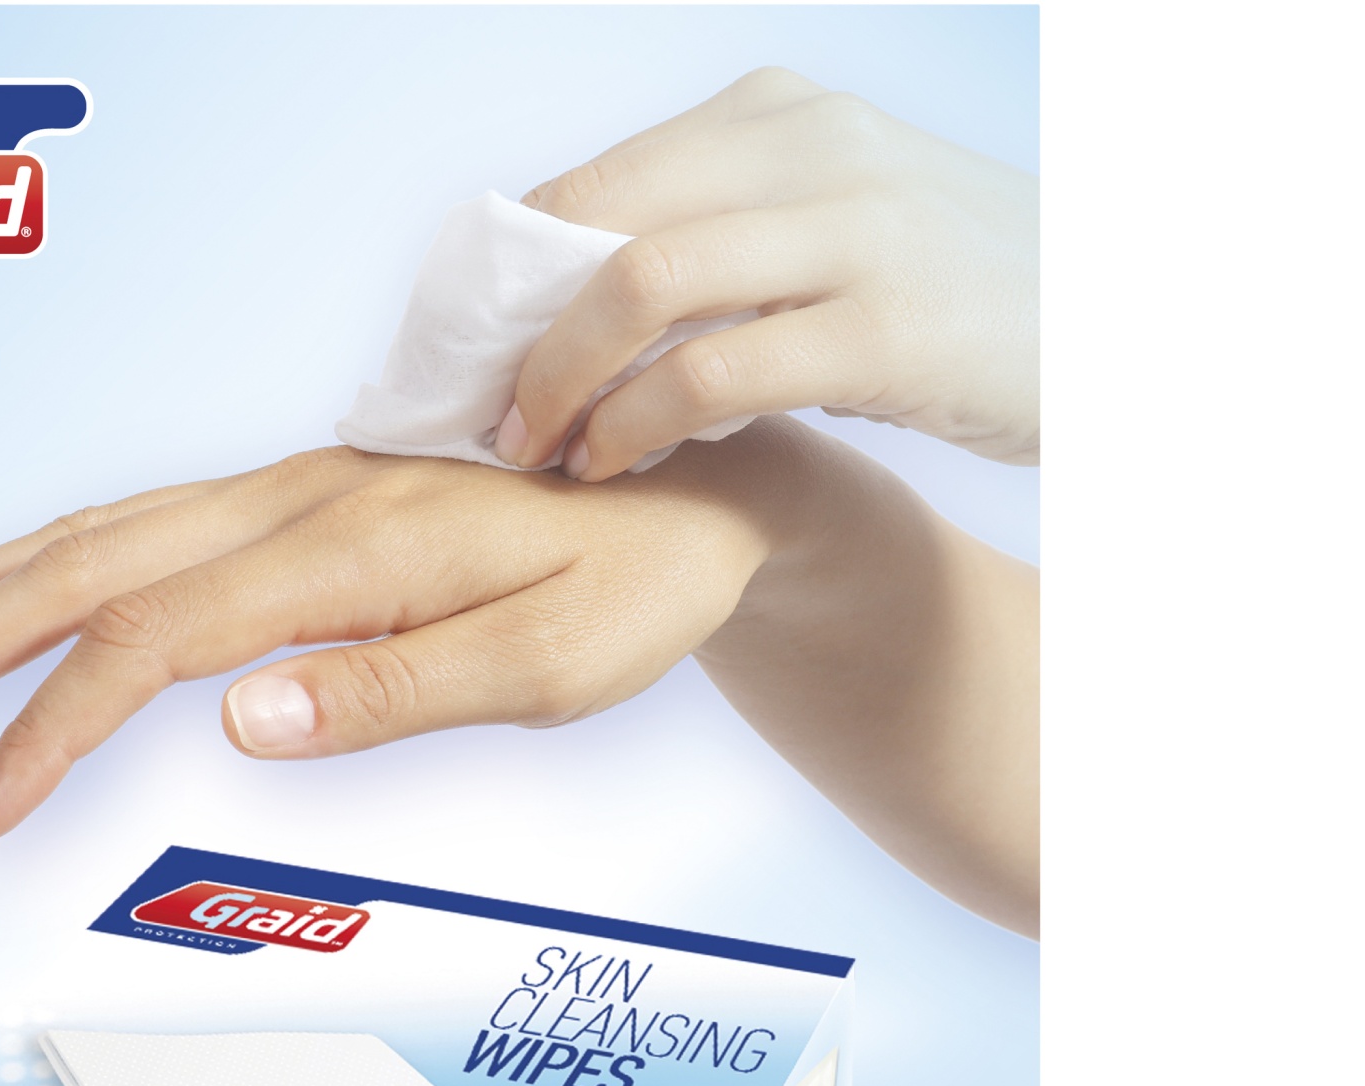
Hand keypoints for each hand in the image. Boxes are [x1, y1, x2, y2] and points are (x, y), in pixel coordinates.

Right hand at [0, 421, 1038, 933]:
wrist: (694, 489)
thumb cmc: (634, 583)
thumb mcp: (547, 664)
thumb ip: (394, 692)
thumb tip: (238, 721)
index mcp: (343, 550)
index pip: (152, 641)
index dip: (47, 728)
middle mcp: (294, 502)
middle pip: (84, 565)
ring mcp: (288, 490)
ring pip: (97, 530)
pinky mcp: (296, 500)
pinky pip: (143, 522)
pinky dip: (52, 559)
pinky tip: (12, 588)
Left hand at [496, 67, 1037, 479]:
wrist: (1115, 318)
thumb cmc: (950, 289)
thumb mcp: (833, 222)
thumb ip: (722, 235)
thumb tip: (574, 296)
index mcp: (780, 114)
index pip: (597, 179)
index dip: (512, 274)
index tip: (479, 354)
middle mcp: (811, 148)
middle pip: (599, 224)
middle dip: (519, 333)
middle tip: (489, 415)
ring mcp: (852, 232)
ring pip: (642, 287)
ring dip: (563, 380)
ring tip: (538, 447)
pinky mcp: (883, 331)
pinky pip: (710, 374)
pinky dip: (635, 424)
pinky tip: (614, 463)